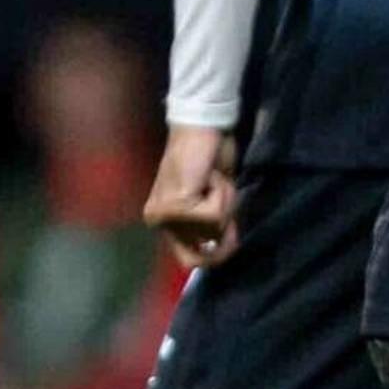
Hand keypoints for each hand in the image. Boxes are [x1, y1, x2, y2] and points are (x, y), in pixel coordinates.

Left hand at [143, 124, 240, 267]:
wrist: (201, 127)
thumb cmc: (209, 159)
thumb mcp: (211, 202)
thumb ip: (209, 227)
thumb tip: (218, 251)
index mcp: (161, 221)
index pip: (190, 261)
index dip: (217, 255)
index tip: (230, 236)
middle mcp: (158, 220)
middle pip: (206, 250)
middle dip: (224, 228)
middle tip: (221, 198)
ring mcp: (166, 213)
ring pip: (214, 229)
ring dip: (225, 203)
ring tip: (213, 180)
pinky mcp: (178, 202)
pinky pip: (215, 214)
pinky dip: (222, 194)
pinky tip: (210, 176)